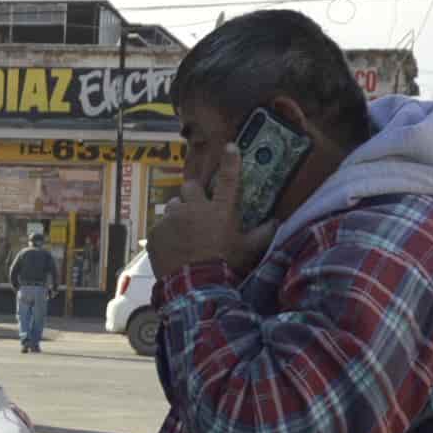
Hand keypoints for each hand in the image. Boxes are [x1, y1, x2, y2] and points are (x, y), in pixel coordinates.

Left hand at [145, 143, 267, 278]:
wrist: (195, 285)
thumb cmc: (225, 266)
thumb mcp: (248, 250)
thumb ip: (262, 234)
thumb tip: (276, 222)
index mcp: (220, 210)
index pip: (228, 179)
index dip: (230, 161)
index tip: (230, 147)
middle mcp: (195, 208)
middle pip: (190, 187)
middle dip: (193, 194)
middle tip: (196, 208)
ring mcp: (172, 219)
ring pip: (173, 206)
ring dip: (178, 215)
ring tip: (182, 232)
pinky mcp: (156, 233)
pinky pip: (160, 227)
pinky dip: (165, 235)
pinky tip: (172, 248)